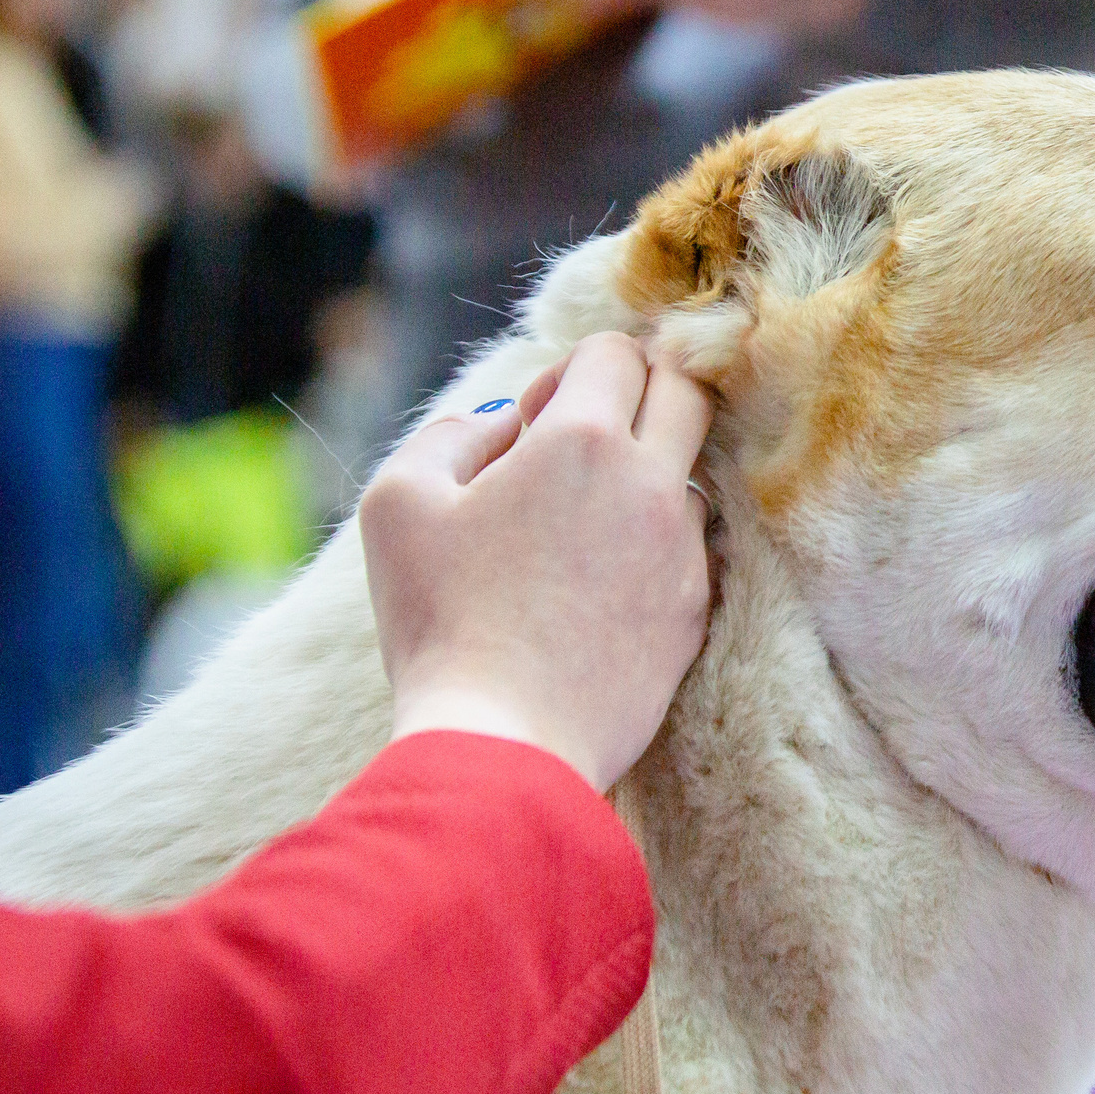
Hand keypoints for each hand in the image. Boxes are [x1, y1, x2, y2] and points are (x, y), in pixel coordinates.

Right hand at [361, 333, 714, 790]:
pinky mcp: (696, 610)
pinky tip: (597, 585)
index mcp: (584, 440)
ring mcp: (683, 550)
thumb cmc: (440, 620)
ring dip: (645, 477)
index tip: (534, 419)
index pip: (618, 351)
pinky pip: (690, 548)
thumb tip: (502, 423)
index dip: (573, 369)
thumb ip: (451, 434)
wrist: (503, 743)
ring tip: (578, 527)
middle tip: (583, 439)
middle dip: (642, 393)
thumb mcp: (398, 502)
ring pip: (689, 475)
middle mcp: (651, 484)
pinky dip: (653, 544)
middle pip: (687, 392)